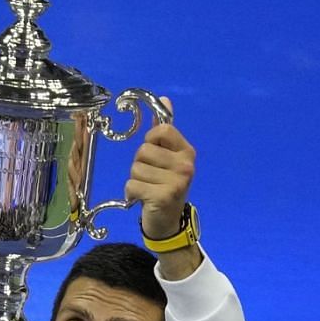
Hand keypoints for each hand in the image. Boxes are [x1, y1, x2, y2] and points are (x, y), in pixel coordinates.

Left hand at [125, 97, 194, 239]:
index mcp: (187, 152)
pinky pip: (132, 185)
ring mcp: (177, 182)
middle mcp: (186, 165)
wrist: (168, 222)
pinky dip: (132, 193)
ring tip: (147, 189)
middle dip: (140, 164)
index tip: (155, 154)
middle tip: (151, 177)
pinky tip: (142, 199)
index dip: (151, 140)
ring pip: (135, 168)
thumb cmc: (165, 185)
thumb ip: (164, 131)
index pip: (162, 130)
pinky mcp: (164, 197)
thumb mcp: (168, 157)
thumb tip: (165, 99)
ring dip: (135, 180)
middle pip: (144, 150)